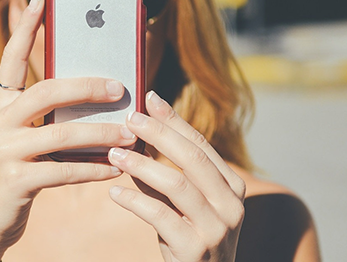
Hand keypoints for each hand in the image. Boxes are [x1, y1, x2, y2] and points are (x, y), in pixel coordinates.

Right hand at [0, 0, 137, 261]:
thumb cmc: (14, 171)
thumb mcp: (23, 137)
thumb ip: (49, 116)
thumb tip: (99, 98)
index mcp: (1, 105)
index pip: (12, 58)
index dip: (26, 28)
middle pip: (47, 91)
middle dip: (87, 86)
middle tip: (119, 87)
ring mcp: (4, 150)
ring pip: (62, 132)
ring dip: (102, 134)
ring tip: (129, 134)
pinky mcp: (16, 180)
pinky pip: (65, 170)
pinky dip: (94, 168)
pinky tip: (114, 167)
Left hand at [107, 91, 245, 261]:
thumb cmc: (189, 237)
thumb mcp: (185, 203)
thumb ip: (167, 172)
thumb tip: (137, 133)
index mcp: (232, 186)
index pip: (201, 144)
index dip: (173, 120)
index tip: (148, 99)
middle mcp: (231, 205)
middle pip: (192, 158)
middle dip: (159, 134)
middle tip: (129, 119)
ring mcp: (216, 229)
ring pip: (177, 185)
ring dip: (141, 165)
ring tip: (114, 154)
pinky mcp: (195, 250)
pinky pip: (161, 217)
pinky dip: (135, 201)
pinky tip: (115, 193)